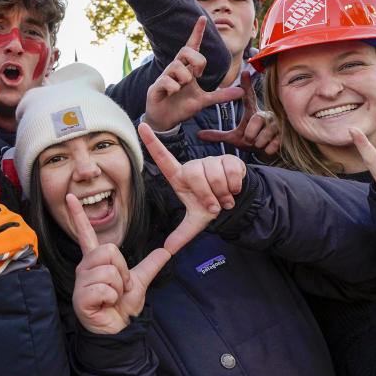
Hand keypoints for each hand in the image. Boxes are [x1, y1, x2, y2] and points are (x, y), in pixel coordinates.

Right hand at [68, 193, 169, 333]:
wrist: (119, 329)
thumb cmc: (122, 306)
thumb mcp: (139, 282)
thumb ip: (150, 265)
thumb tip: (166, 251)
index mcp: (96, 261)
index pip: (86, 234)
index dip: (78, 215)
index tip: (70, 196)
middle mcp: (85, 267)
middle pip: (109, 250)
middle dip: (122, 270)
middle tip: (120, 286)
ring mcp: (81, 282)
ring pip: (108, 271)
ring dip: (118, 287)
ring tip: (112, 297)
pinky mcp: (81, 296)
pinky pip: (104, 288)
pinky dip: (112, 298)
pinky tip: (105, 304)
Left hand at [139, 123, 245, 252]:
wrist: (235, 201)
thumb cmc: (210, 205)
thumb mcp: (195, 221)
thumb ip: (182, 234)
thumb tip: (167, 250)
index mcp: (180, 177)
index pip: (162, 157)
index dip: (152, 142)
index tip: (141, 124)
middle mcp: (193, 165)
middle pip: (194, 174)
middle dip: (207, 195)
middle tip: (214, 205)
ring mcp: (210, 160)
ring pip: (214, 174)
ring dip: (223, 193)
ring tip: (224, 199)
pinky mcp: (228, 158)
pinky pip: (230, 170)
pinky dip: (234, 186)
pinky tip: (234, 189)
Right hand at [144, 16, 243, 131]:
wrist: (165, 119)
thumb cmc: (182, 105)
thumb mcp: (205, 100)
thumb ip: (221, 96)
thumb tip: (241, 92)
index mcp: (187, 68)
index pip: (192, 46)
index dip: (197, 32)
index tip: (203, 18)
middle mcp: (176, 69)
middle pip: (186, 51)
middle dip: (197, 61)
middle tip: (199, 75)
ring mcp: (165, 76)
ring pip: (177, 67)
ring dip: (185, 80)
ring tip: (182, 89)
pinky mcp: (157, 86)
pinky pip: (168, 81)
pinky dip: (174, 88)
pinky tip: (172, 93)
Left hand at [197, 69, 280, 156]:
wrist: (268, 153)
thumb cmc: (251, 142)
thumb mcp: (234, 138)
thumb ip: (218, 135)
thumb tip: (198, 134)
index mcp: (252, 112)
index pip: (249, 97)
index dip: (247, 85)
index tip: (244, 71)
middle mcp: (266, 114)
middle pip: (256, 120)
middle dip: (250, 134)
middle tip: (250, 139)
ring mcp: (277, 123)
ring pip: (263, 135)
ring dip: (258, 143)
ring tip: (259, 143)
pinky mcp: (285, 134)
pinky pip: (271, 144)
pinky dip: (267, 149)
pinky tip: (268, 147)